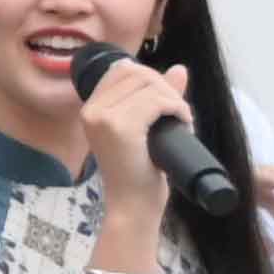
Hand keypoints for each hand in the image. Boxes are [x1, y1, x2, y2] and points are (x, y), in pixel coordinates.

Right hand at [77, 53, 194, 211]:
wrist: (133, 204)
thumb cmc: (139, 171)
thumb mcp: (145, 128)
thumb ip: (158, 97)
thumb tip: (179, 69)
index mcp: (90, 110)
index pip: (122, 69)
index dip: (152, 78)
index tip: (166, 102)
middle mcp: (91, 111)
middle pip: (138, 73)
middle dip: (166, 88)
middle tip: (178, 113)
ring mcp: (103, 119)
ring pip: (150, 85)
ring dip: (174, 100)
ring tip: (180, 121)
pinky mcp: (120, 128)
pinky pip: (157, 102)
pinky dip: (178, 109)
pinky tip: (182, 124)